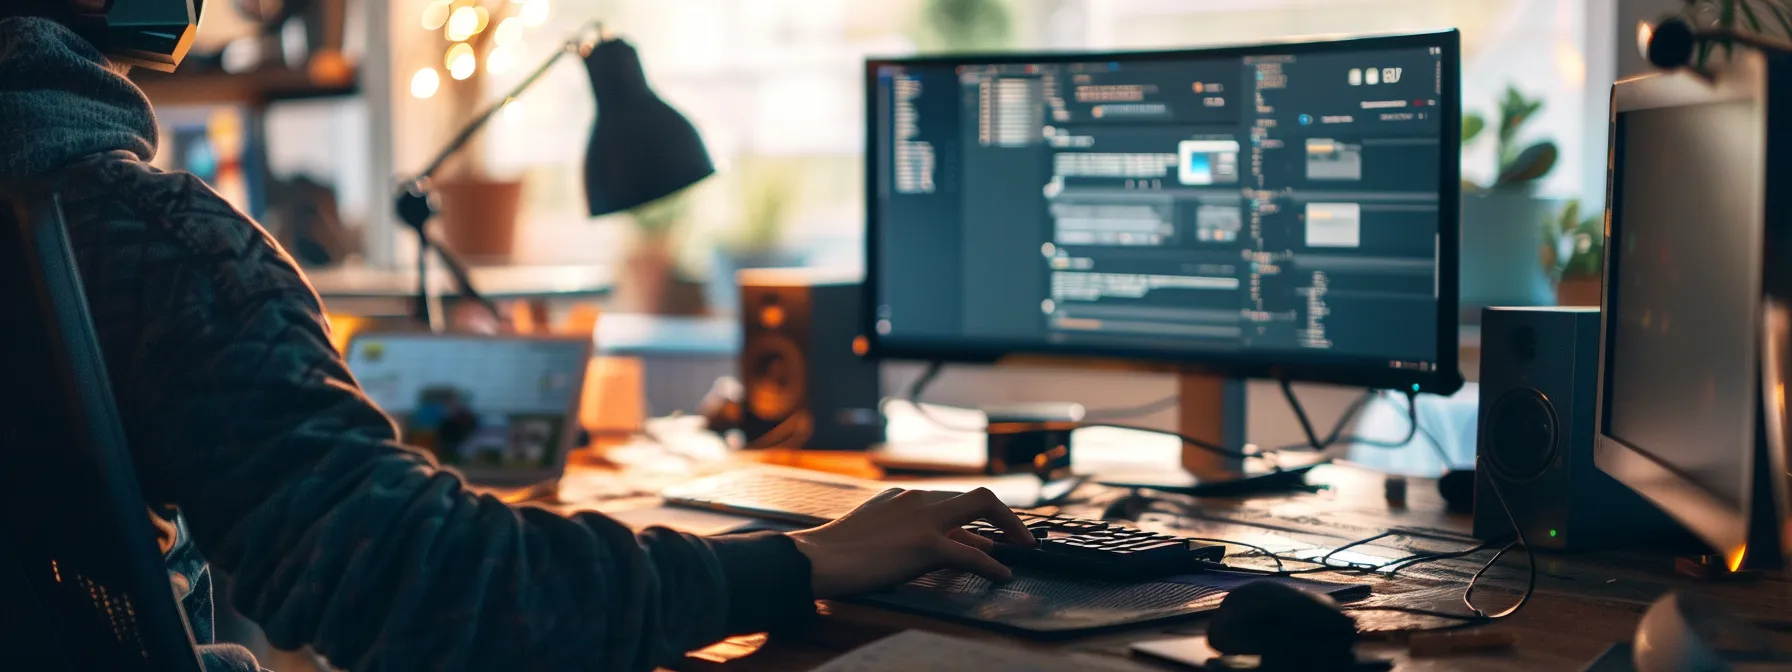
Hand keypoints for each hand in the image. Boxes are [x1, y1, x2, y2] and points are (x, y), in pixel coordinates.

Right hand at [787, 487, 1035, 598]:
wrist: (816, 558)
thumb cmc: (839, 552)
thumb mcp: (876, 531)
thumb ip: (908, 533)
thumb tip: (934, 543)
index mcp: (904, 496)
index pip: (953, 500)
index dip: (980, 515)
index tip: (994, 531)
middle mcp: (917, 499)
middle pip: (978, 495)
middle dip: (1006, 515)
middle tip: (1022, 538)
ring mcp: (923, 519)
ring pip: (982, 508)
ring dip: (1009, 529)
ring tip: (1024, 548)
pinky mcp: (924, 544)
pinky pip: (971, 554)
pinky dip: (991, 566)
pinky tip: (1002, 577)